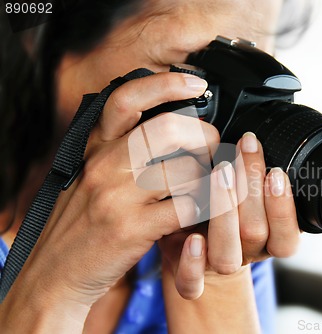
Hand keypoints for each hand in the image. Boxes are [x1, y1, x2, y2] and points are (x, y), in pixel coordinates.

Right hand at [1, 71, 212, 327]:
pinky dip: (207, 208)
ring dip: (210, 177)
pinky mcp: (132, 228)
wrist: (55, 274)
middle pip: (167, 129)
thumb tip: (173, 129)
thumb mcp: (91, 177)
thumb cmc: (81, 224)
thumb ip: (121, 152)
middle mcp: (104, 165)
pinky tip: (205, 212)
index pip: (127, 99)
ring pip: (185, 169)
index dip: (166, 84)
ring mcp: (117, 196)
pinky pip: (187, 207)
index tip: (196, 83)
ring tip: (212, 185)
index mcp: (96, 148)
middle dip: (204, 134)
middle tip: (215, 146)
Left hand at [158, 132, 300, 299]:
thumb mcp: (245, 194)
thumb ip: (254, 176)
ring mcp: (218, 266)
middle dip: (252, 187)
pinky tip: (192, 237)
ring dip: (225, 212)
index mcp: (268, 241)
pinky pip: (192, 284)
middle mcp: (247, 254)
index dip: (283, 205)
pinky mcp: (191, 277)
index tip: (276, 170)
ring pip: (228, 255)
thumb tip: (256, 137)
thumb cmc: (221, 210)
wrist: (194, 245)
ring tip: (220, 173)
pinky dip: (193, 264)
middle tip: (246, 148)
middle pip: (256, 232)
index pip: (287, 236)